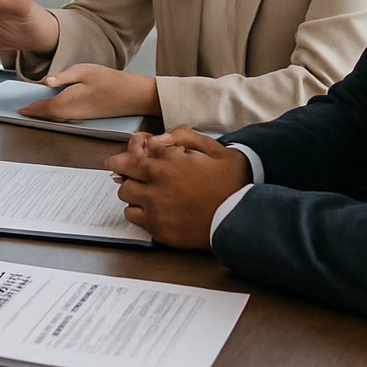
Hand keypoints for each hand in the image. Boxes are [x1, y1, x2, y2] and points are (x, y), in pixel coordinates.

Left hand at [18, 63, 159, 120]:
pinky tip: (53, 106)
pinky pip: (64, 116)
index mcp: (66, 103)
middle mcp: (70, 114)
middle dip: (34, 113)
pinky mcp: (85, 117)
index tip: (18, 109)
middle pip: (46, 115)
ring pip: (55, 117)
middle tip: (21, 110)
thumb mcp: (83, 70)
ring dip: (44, 113)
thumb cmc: (109, 80)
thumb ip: (61, 77)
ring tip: (32, 108)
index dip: (29, 108)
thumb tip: (44, 82)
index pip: (41, 107)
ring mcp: (78, 117)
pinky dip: (55, 113)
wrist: (132, 95)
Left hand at [105, 126, 251, 248]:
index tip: (125, 155)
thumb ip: (182, 136)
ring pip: (126, 198)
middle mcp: (156, 187)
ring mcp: (157, 210)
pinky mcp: (161, 230)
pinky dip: (141, 213)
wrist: (243, 216)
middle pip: (123, 177)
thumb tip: (158, 138)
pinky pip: (136, 220)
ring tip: (147, 192)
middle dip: (128, 172)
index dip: (128, 153)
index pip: (131, 154)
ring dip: (133, 193)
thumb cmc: (231, 181)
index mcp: (166, 164)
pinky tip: (154, 210)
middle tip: (136, 174)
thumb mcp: (212, 148)